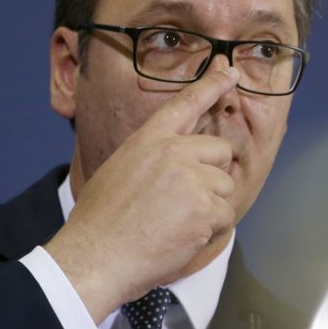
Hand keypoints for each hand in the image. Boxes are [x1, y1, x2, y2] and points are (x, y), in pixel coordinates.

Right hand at [45, 67, 240, 322]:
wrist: (95, 256)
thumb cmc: (102, 221)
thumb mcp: (120, 170)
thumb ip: (153, 158)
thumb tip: (180, 160)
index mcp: (148, 140)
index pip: (186, 104)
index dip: (212, 85)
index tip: (232, 72)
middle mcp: (174, 152)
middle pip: (221, 150)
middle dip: (211, 174)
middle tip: (182, 201)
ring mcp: (192, 178)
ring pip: (225, 186)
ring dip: (210, 206)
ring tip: (174, 222)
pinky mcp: (205, 207)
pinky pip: (226, 215)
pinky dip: (211, 229)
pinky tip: (181, 236)